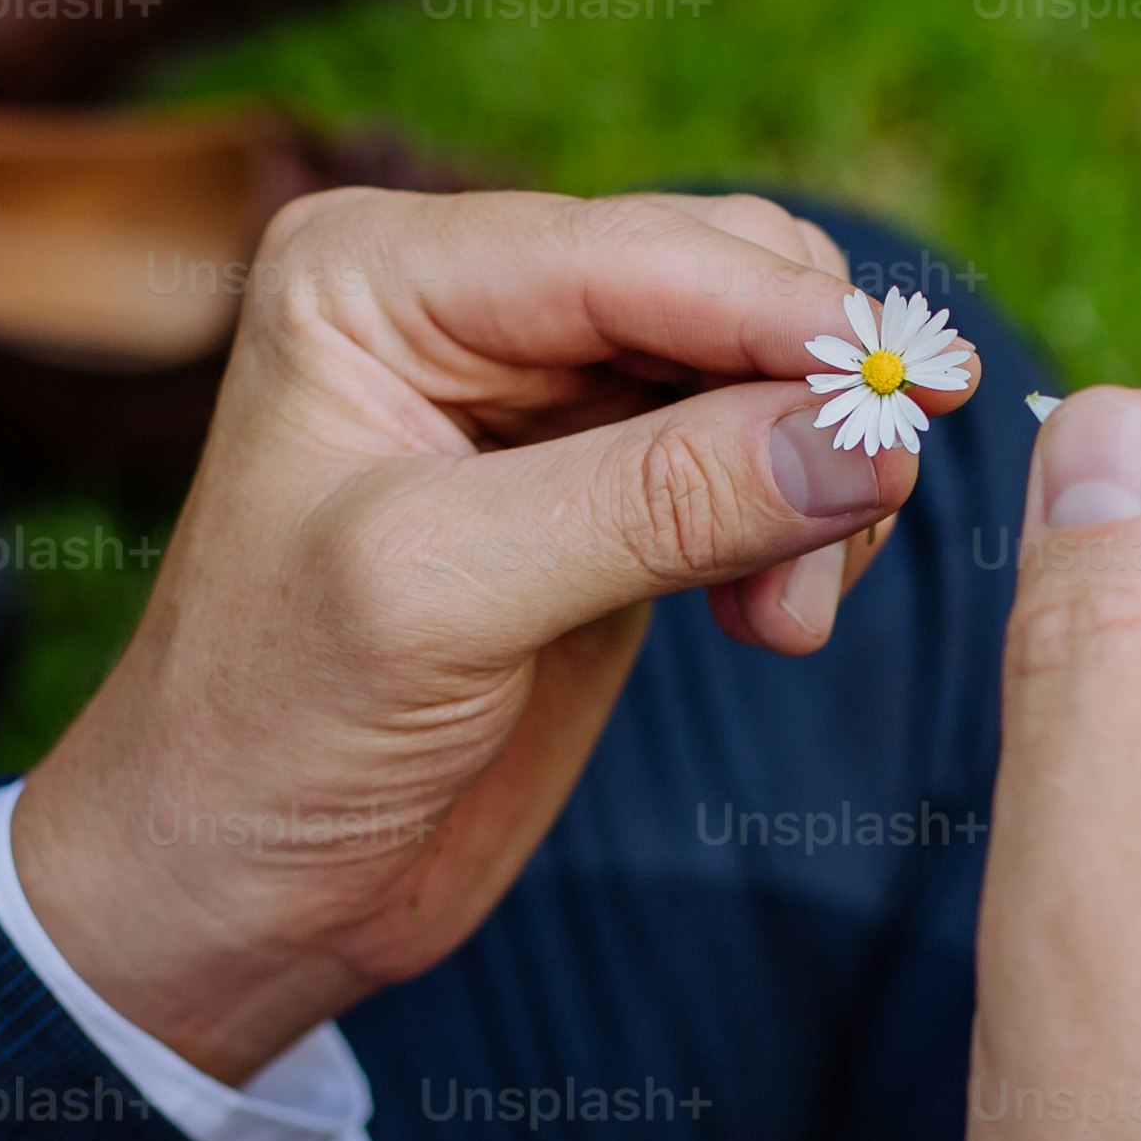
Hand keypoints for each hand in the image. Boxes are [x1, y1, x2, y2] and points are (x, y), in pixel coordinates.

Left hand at [13, 186, 937, 1077]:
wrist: (228, 891)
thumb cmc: (266, 733)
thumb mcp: (440, 601)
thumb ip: (653, 503)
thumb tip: (863, 439)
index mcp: (376, 273)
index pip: (626, 250)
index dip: (780, 315)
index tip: (913, 393)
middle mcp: (462, 306)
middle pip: (718, 278)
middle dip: (805, 392)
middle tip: (859, 520)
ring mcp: (541, 400)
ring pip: (759, 368)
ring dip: (815, 474)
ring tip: (788, 615)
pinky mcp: (603, 498)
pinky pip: (758, 460)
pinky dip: (802, 525)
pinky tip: (775, 621)